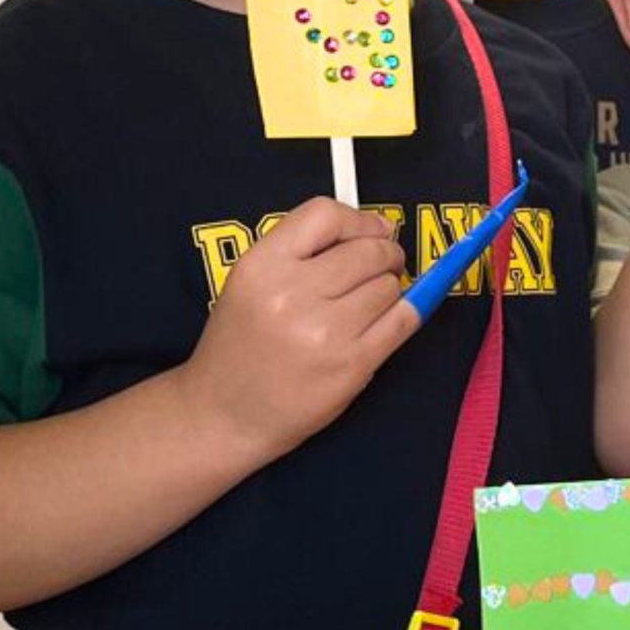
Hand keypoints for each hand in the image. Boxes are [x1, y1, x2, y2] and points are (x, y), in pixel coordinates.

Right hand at [177, 196, 420, 460]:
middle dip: (385, 255)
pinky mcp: (352, 364)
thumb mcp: (252, 284)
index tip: (371, 231)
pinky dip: (406, 314)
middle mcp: (290, 295)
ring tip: (365, 306)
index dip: (358, 220)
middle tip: (381, 268)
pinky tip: (388, 319)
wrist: (224, 414)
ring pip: (389, 285)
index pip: (325, 214)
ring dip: (388, 291)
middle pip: (369, 250)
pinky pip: (404, 320)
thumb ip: (305, 251)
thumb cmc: (243, 347)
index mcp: (260, 266)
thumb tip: (379, 228)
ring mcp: (323, 332)